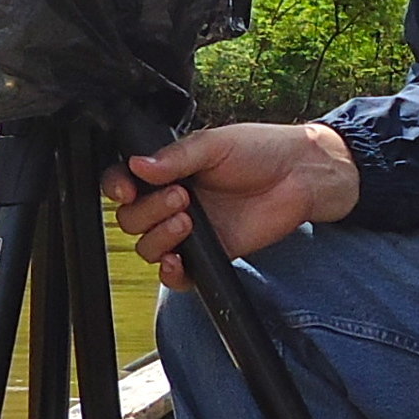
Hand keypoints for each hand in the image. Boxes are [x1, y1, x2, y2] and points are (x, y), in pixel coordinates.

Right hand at [100, 122, 359, 284]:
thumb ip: (175, 156)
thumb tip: (139, 165)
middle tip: (182, 197)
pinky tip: (178, 259)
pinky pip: (178, 275)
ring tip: (188, 219)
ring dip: (159, 237)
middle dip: (148, 211)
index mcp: (167, 170)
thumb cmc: (260, 151)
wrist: (300, 176)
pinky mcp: (209, 254)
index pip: (124, 182)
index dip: (117, 187)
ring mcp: (189, 230)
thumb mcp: (214, 144)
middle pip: (131, 219)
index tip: (128, 189)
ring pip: (148, 247)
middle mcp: (172, 201)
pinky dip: (170, 272)